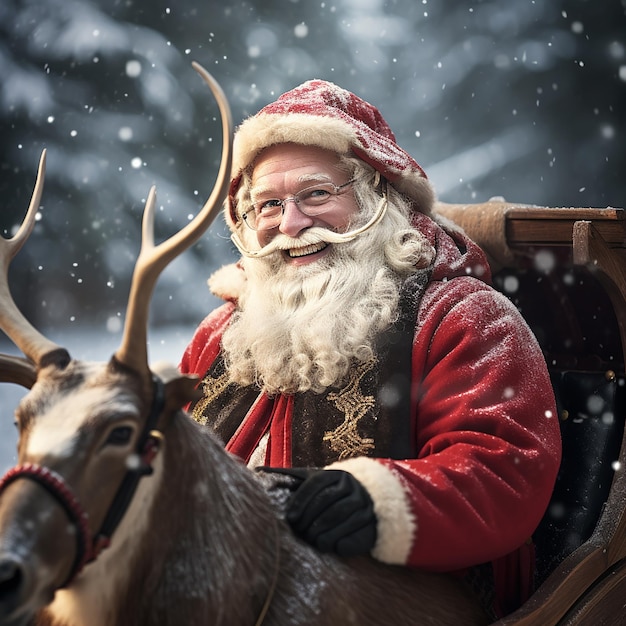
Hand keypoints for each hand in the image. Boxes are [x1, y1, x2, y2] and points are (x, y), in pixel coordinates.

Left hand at [258, 467, 376, 556]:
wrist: (366, 504)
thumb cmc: (329, 494)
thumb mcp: (312, 482)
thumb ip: (288, 477)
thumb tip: (257, 472)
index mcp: (336, 475)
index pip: (317, 484)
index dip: (302, 502)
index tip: (290, 518)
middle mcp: (353, 487)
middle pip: (328, 504)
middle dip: (310, 521)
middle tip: (299, 532)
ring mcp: (365, 506)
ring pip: (341, 520)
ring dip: (322, 534)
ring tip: (311, 539)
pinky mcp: (372, 526)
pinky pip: (354, 536)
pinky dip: (339, 543)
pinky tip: (328, 545)